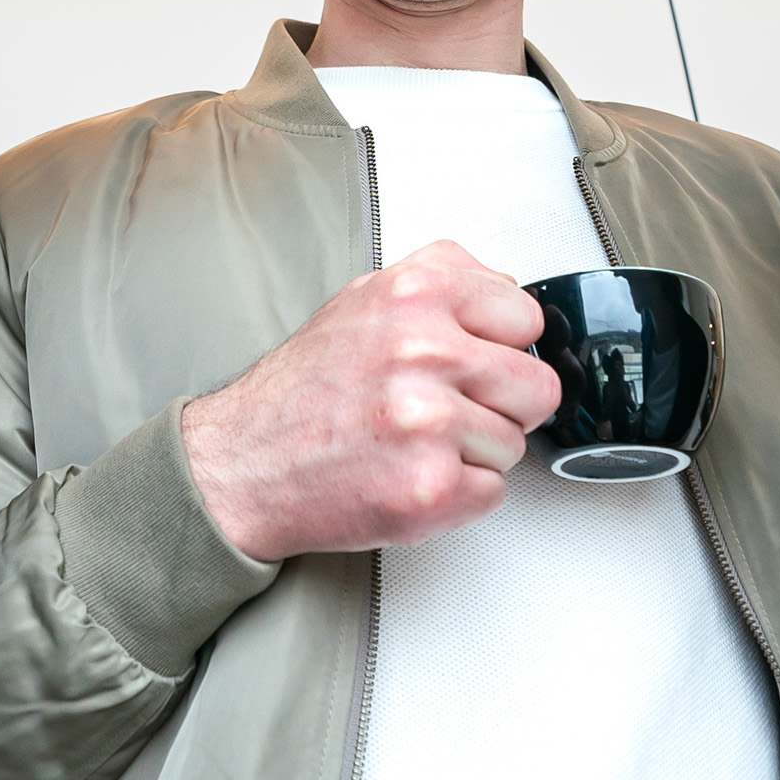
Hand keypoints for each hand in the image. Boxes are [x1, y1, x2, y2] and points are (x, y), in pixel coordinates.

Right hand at [180, 238, 558, 559]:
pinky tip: (409, 473)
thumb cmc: (303, 390)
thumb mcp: (365, 300)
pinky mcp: (432, 488)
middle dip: (502, 405)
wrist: (242, 463)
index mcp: (417, 293)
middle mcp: (425, 350)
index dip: (502, 347)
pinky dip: (458, 493)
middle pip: (538, 388)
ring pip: (515, 445)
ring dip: (473, 453)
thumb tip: (511, 297)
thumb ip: (443, 286)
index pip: (527, 318)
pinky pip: (493, 493)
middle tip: (450, 411)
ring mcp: (431, 423)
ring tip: (413, 443)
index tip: (473, 362)